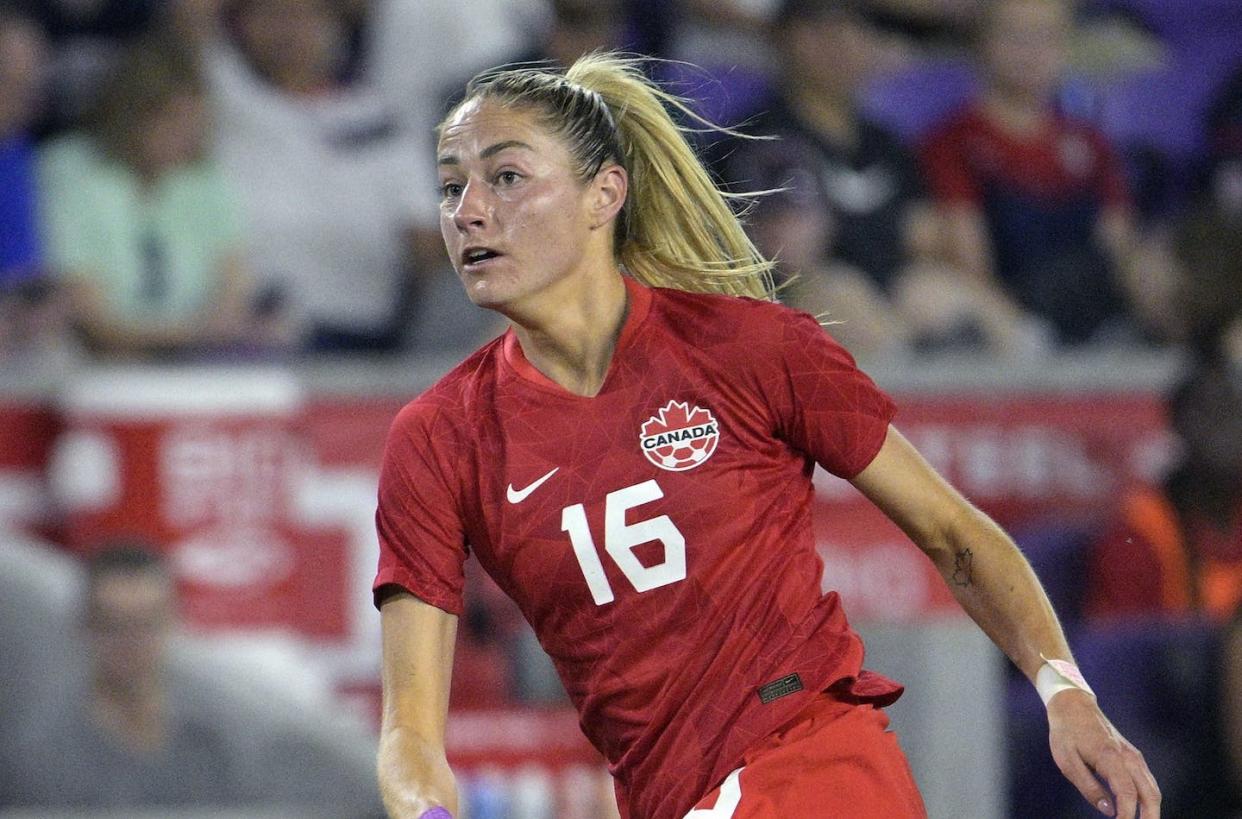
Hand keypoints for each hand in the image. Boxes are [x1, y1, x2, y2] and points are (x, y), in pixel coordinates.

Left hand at [1046, 690, 1160, 817]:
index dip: (1128, 816)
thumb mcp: (1067, 761)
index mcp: (1111, 758)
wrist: (1073, 706)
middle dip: (1151, 818)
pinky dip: (1149, 799)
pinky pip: (1147, 781)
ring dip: (1152, 810)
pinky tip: (1142, 811)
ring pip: (1153, 789)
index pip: (1127, 794)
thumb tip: (1108, 811)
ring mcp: (1134, 756)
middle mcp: (1129, 757)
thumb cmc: (1066, 733)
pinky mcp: (1133, 756)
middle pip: (1150, 794)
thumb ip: (1088, 787)